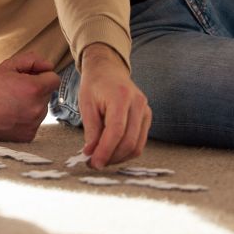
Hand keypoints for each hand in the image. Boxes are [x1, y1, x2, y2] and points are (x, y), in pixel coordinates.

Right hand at [0, 51, 60, 141]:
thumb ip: (31, 60)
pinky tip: (11, 115)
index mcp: (34, 89)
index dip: (43, 75)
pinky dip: (26, 118)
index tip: (30, 77)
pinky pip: (35, 122)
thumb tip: (48, 65)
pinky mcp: (29, 136)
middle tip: (16, 90)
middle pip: (47, 94)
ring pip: (42, 108)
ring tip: (11, 103)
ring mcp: (34, 124)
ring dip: (32, 104)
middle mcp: (37, 108)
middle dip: (36, 90)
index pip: (54, 79)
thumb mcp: (7, 66)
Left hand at [78, 43, 151, 168]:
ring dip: (119, 157)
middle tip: (94, 163)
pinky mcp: (148, 117)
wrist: (108, 70)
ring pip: (137, 145)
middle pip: (129, 141)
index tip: (93, 163)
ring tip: (101, 159)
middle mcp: (138, 104)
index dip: (105, 150)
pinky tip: (111, 152)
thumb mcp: (86, 104)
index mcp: (121, 97)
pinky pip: (140, 141)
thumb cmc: (94, 85)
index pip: (116, 131)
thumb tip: (91, 153)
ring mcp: (146, 111)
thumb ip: (91, 129)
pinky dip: (125, 151)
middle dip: (111, 157)